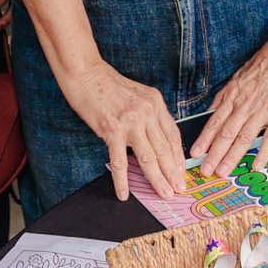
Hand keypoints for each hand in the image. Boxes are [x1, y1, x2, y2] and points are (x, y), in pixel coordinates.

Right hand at [64, 60, 185, 202]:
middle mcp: (147, 111)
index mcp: (156, 102)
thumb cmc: (108, 85)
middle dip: (173, 172)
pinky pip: (119, 161)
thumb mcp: (138, 95)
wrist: (85, 74)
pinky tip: (124, 193)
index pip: (173, 135)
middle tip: (180, 189)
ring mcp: (131, 121)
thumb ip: (148, 115)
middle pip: (164, 149)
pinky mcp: (112, 130)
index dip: (179, 156)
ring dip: (157, 179)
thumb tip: (154, 141)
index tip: (182, 171)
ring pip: (148, 157)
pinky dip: (121, 181)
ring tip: (164, 193)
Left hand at [190, 36, 267, 174]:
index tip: (195, 154)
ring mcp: (263, 112)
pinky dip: (263, 153)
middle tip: (205, 171)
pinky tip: (256, 165)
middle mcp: (245, 106)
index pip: (214, 123)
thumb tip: (209, 114)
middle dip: (214, 155)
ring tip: (223, 171)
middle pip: (226, 134)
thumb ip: (222, 99)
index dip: (204, 140)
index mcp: (233, 97)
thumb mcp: (235, 80)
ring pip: (244, 138)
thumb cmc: (261, 67)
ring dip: (232, 157)